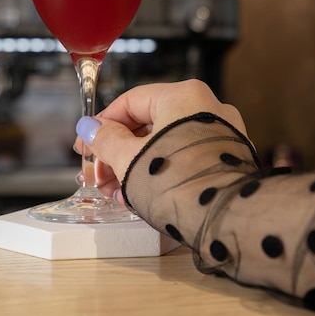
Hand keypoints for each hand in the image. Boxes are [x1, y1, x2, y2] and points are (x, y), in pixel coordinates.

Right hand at [75, 79, 247, 199]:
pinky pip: (184, 156)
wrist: (229, 219)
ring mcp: (220, 133)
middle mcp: (206, 108)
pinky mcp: (225, 158)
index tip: (85, 146)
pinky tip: (139, 196)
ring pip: (164, 142)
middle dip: (116, 152)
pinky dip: (159, 171)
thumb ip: (106, 140)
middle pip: (147, 124)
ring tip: (114, 192)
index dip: (101, 126)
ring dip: (134, 165)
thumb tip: (89, 128)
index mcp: (183, 96)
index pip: (129, 102)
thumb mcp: (130, 160)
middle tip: (98, 176)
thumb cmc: (180, 185)